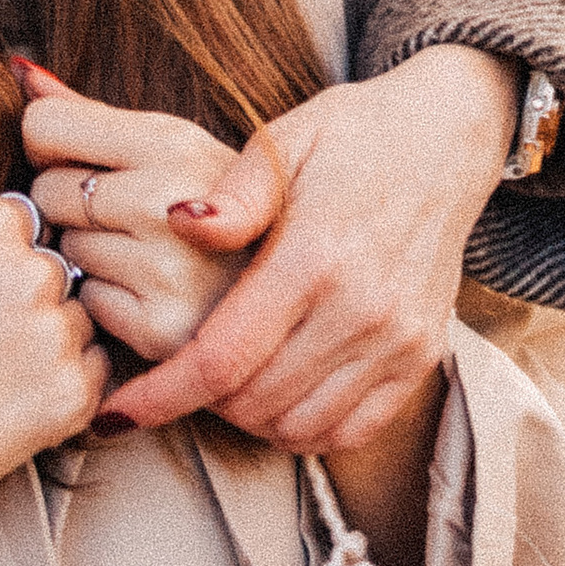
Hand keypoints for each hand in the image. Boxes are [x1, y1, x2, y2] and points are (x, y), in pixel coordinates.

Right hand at [0, 196, 104, 565]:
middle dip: (27, 294)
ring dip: (48, 337)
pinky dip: (61, 382)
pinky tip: (6, 398)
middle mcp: (32, 270)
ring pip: (78, 316)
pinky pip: (94, 369)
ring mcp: (58, 335)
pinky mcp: (75, 395)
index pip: (27, 218)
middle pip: (58, 265)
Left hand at [23, 78, 284, 362]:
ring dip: (95, 259)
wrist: (404, 250)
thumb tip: (18, 74)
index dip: (51, 137)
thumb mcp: (207, 133)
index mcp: (184, 150)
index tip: (82, 151)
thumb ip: (105, 114)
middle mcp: (174, 213)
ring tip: (160, 254)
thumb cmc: (308, 179)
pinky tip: (167, 296)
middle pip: (50, 192)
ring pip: (68, 258)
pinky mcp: (172, 341)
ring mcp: (172, 283)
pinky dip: (116, 309)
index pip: (47, 128)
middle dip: (76, 200)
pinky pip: (94, 314)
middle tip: (135, 209)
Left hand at [77, 45, 519, 456]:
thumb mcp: (282, 142)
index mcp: (313, 257)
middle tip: (175, 372)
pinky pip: (351, 430)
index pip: (221, 358)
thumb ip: (230, 197)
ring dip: (248, 416)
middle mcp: (362, 310)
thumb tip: (174, 222)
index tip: (116, 413)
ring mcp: (399, 341)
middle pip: (253, 402)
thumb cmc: (351, 135)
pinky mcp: (423, 358)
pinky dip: (304, 427)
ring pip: (298, 426)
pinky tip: (277, 393)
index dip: (162, 395)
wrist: (448, 140)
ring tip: (225, 379)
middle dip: (198, 399)